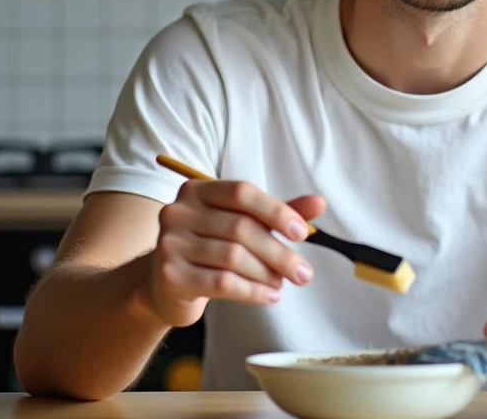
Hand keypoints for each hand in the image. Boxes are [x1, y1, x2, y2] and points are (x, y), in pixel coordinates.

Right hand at [147, 179, 326, 326]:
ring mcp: (170, 243)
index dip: (275, 211)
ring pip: (233, 257)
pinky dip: (252, 292)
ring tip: (282, 284)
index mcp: (197, 190)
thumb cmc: (210, 249)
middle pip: (241, 228)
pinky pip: (222, 283)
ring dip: (267, 273)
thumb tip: (320, 203)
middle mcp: (178, 211)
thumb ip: (275, 214)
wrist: (166, 286)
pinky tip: (270, 297)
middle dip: (279, 252)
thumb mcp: (241, 225)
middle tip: (304, 273)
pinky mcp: (170, 275)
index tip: (302, 233)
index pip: (242, 192)